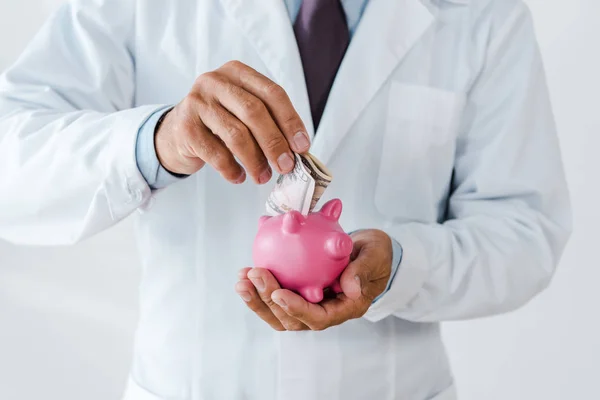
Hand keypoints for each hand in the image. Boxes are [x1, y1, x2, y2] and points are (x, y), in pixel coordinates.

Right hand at [155, 60, 310, 183]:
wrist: (174, 133)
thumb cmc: (218, 122)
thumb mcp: (242, 112)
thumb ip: (268, 122)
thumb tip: (296, 151)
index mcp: (237, 72)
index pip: (272, 93)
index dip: (290, 121)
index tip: (302, 147)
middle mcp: (215, 81)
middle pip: (255, 112)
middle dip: (275, 143)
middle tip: (286, 166)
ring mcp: (197, 102)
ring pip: (236, 134)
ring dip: (255, 161)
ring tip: (263, 176)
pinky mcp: (185, 127)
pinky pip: (216, 154)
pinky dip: (232, 170)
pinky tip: (238, 177)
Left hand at [236, 229, 392, 330]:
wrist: (369, 252)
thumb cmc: (375, 254)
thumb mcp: (375, 257)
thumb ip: (362, 271)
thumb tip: (350, 288)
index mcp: (344, 309)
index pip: (317, 318)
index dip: (296, 309)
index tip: (278, 293)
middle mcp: (324, 312)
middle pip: (291, 318)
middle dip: (268, 300)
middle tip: (254, 274)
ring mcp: (309, 306)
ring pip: (278, 313)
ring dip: (257, 299)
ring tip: (242, 279)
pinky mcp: (299, 295)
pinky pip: (276, 298)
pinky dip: (259, 288)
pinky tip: (246, 272)